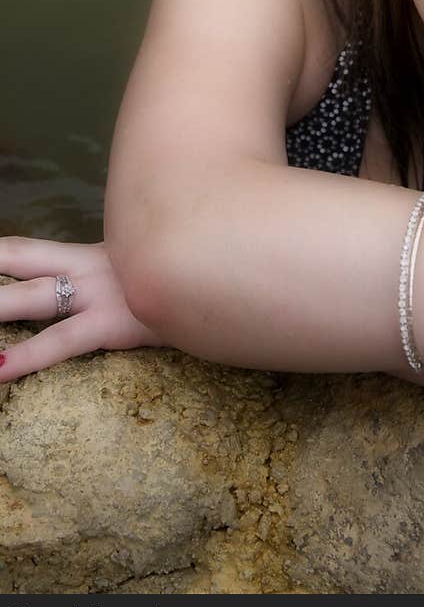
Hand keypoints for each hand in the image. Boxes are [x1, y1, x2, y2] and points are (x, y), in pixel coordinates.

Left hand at [0, 236, 165, 380]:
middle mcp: (87, 263)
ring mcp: (98, 291)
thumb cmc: (180, 277)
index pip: (25, 249)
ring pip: (30, 295)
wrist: (220, 279)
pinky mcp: (111, 321)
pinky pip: (60, 341)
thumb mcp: (142, 267)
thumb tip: (90, 283)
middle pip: (19, 256)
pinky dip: (26, 356)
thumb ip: (115, 271)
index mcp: (87, 253)